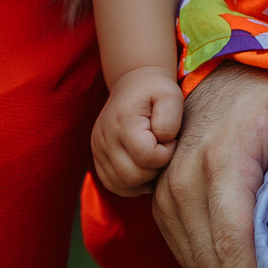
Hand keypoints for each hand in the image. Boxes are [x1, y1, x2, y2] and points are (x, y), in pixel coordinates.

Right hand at [92, 65, 183, 195]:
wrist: (132, 83)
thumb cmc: (155, 90)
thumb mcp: (170, 95)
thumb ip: (170, 119)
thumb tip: (161, 142)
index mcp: (123, 121)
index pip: (147, 157)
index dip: (166, 153)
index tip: (170, 139)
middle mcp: (105, 137)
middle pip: (133, 176)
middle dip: (155, 169)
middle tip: (163, 150)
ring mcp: (98, 149)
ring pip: (122, 184)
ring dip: (143, 179)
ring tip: (153, 158)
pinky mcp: (97, 157)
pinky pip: (113, 184)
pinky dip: (130, 185)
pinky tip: (143, 169)